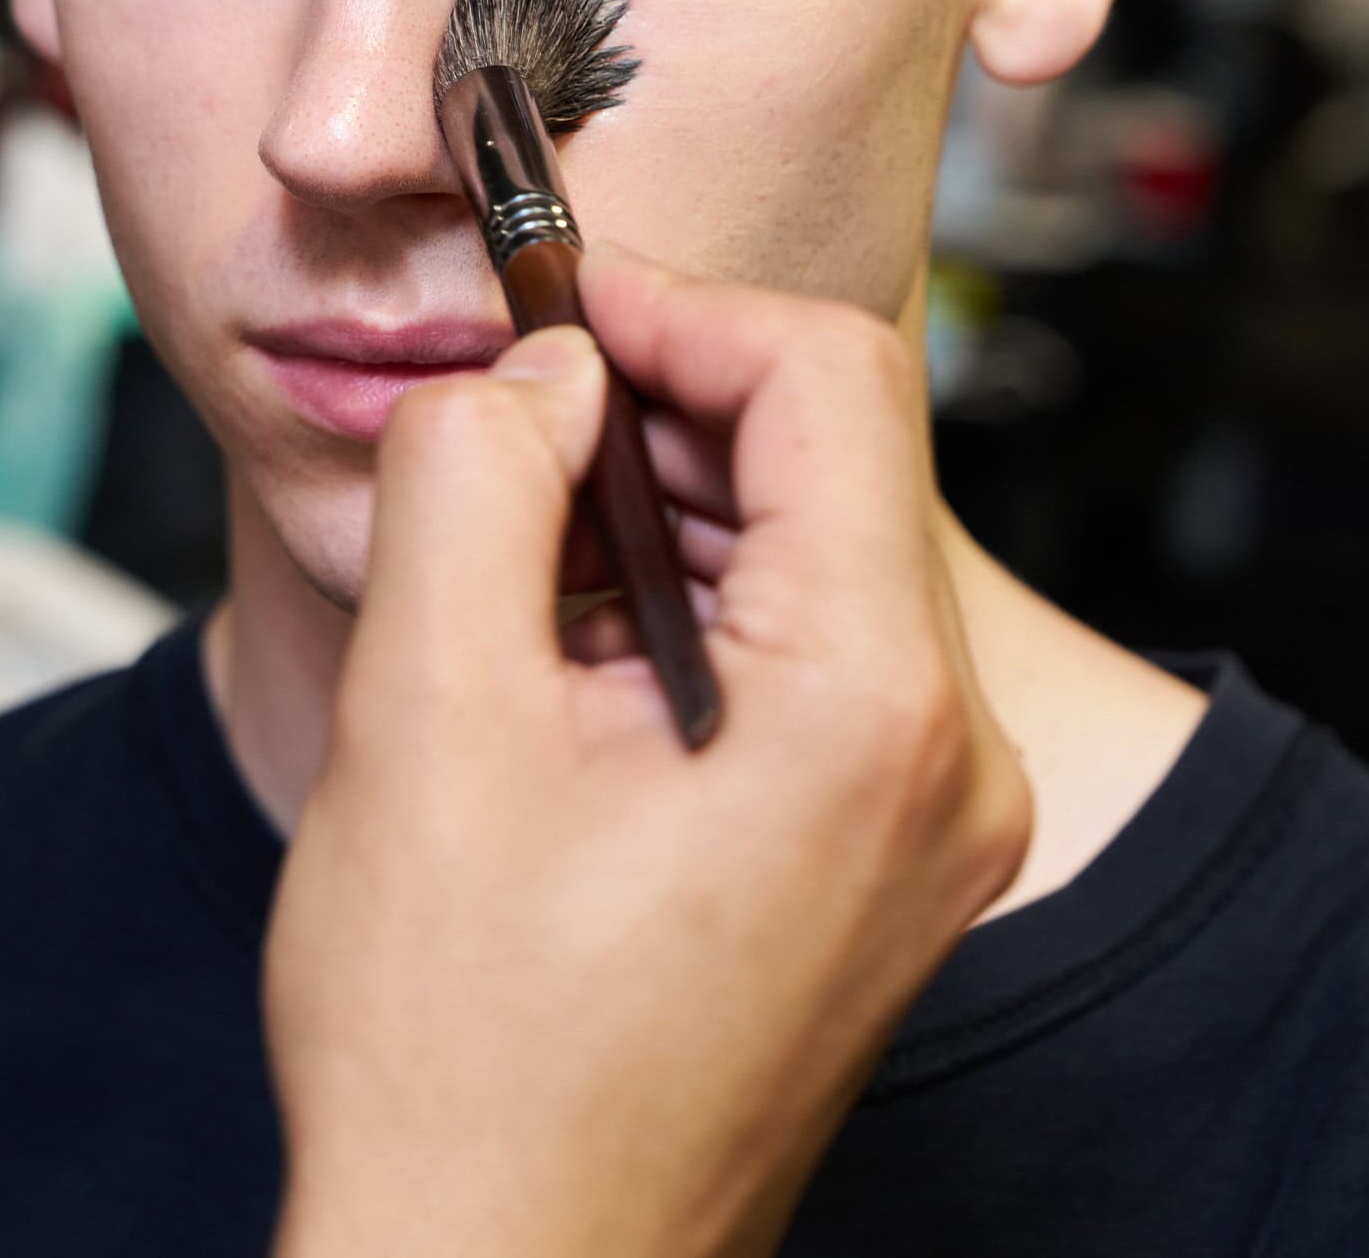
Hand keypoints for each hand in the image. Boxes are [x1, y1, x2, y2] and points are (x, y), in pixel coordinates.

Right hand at [264, 249, 1030, 1257]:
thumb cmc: (459, 1062)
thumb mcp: (423, 720)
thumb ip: (476, 480)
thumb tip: (540, 368)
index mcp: (871, 709)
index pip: (830, 379)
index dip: (680, 306)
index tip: (556, 309)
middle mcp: (945, 763)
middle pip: (835, 458)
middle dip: (663, 407)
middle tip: (511, 419)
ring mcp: (927, 822)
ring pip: (817, 548)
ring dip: (666, 508)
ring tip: (515, 552)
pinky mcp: (879, 858)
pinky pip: (812, 652)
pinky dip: (692, 605)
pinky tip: (568, 651)